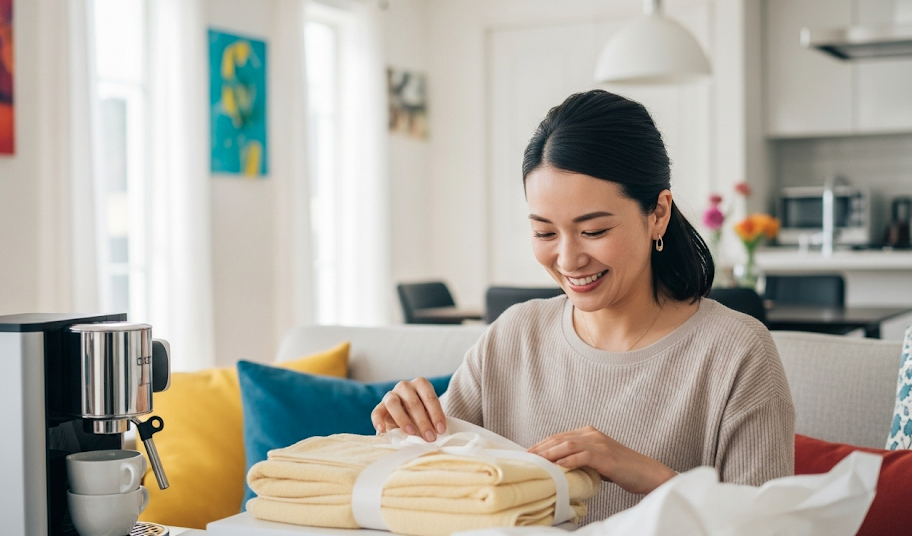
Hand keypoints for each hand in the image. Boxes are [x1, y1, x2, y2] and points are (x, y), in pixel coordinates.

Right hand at [370, 377, 446, 441]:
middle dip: (423, 421)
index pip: (429, 397)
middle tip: (430, 437)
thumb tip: (439, 434)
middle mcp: (405, 386)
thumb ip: (432, 420)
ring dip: (403, 419)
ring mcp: (391, 395)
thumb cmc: (422, 414)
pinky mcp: (380, 406)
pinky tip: (383, 430)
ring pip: (393, 403)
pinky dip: (378, 421)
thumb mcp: (429, 413)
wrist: (406, 415)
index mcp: (421, 384)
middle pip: (413, 402)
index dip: (436, 414)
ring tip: (411, 433)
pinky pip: (376, 412)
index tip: (441, 430)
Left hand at [528, 425, 675, 494]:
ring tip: (537, 460)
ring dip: (550, 453)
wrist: (646, 472)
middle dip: (542, 447)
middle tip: (527, 456)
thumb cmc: (622, 469)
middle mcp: (593, 434)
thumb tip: (560, 464)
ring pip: (568, 445)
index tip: (529, 452)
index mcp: (590, 433)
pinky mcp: (606, 456)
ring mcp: (600, 444)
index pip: (560, 436)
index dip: (543, 443)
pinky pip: (582, 456)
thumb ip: (581, 457)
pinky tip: (558, 466)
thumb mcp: (597, 459)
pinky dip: (568, 460)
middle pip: (560, 438)